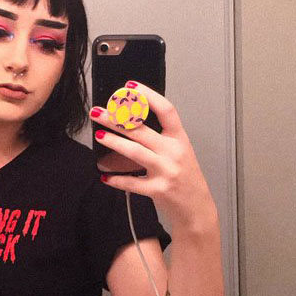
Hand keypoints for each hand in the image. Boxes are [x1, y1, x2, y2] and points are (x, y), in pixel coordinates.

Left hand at [91, 81, 216, 232]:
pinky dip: (117, 179)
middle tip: (99, 111)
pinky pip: (132, 183)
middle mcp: (173, 153)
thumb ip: (162, 139)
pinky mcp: (157, 190)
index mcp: (180, 139)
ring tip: (99, 135)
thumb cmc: (186, 180)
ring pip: (135, 152)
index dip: (148, 96)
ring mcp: (166, 171)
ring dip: (114, 142)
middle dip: (117, 119)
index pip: (166, 110)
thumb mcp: (180, 153)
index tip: (130, 86)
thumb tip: (132, 123)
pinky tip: (105, 175)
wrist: (196, 208)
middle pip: (142, 130)